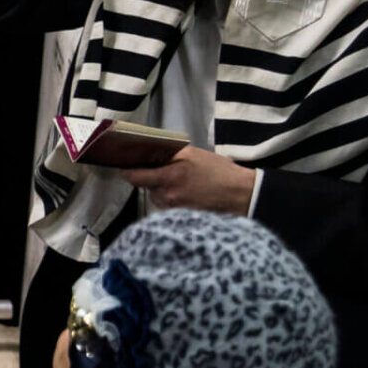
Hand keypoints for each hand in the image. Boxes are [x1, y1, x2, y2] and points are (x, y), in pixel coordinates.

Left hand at [122, 146, 258, 214]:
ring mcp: (173, 209)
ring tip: (181, 180)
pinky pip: (167, 205)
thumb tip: (147, 150)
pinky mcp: (181, 217)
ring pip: (156, 196)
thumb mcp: (192, 154)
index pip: (133, 177)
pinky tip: (187, 190)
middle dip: (150, 177)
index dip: (127, 170)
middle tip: (164, 168)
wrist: (241, 195)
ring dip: (161, 188)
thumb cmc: (218, 172)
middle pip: (145, 186)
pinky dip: (171, 197)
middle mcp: (166, 197)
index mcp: (167, 179)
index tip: (126, 165)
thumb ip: (167, 153)